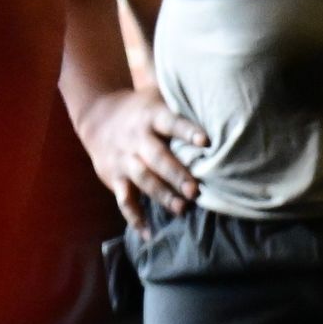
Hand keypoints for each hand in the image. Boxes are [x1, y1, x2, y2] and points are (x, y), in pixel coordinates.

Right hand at [77, 87, 206, 231]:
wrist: (97, 117)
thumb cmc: (142, 107)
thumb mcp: (158, 94)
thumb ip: (184, 99)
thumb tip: (225, 89)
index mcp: (151, 116)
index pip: (171, 122)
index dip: (187, 131)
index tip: (206, 142)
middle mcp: (136, 138)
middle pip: (156, 158)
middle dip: (176, 174)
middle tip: (195, 190)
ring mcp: (124, 160)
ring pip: (142, 179)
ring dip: (161, 195)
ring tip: (181, 209)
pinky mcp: (115, 178)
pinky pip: (125, 200)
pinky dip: (135, 218)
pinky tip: (148, 234)